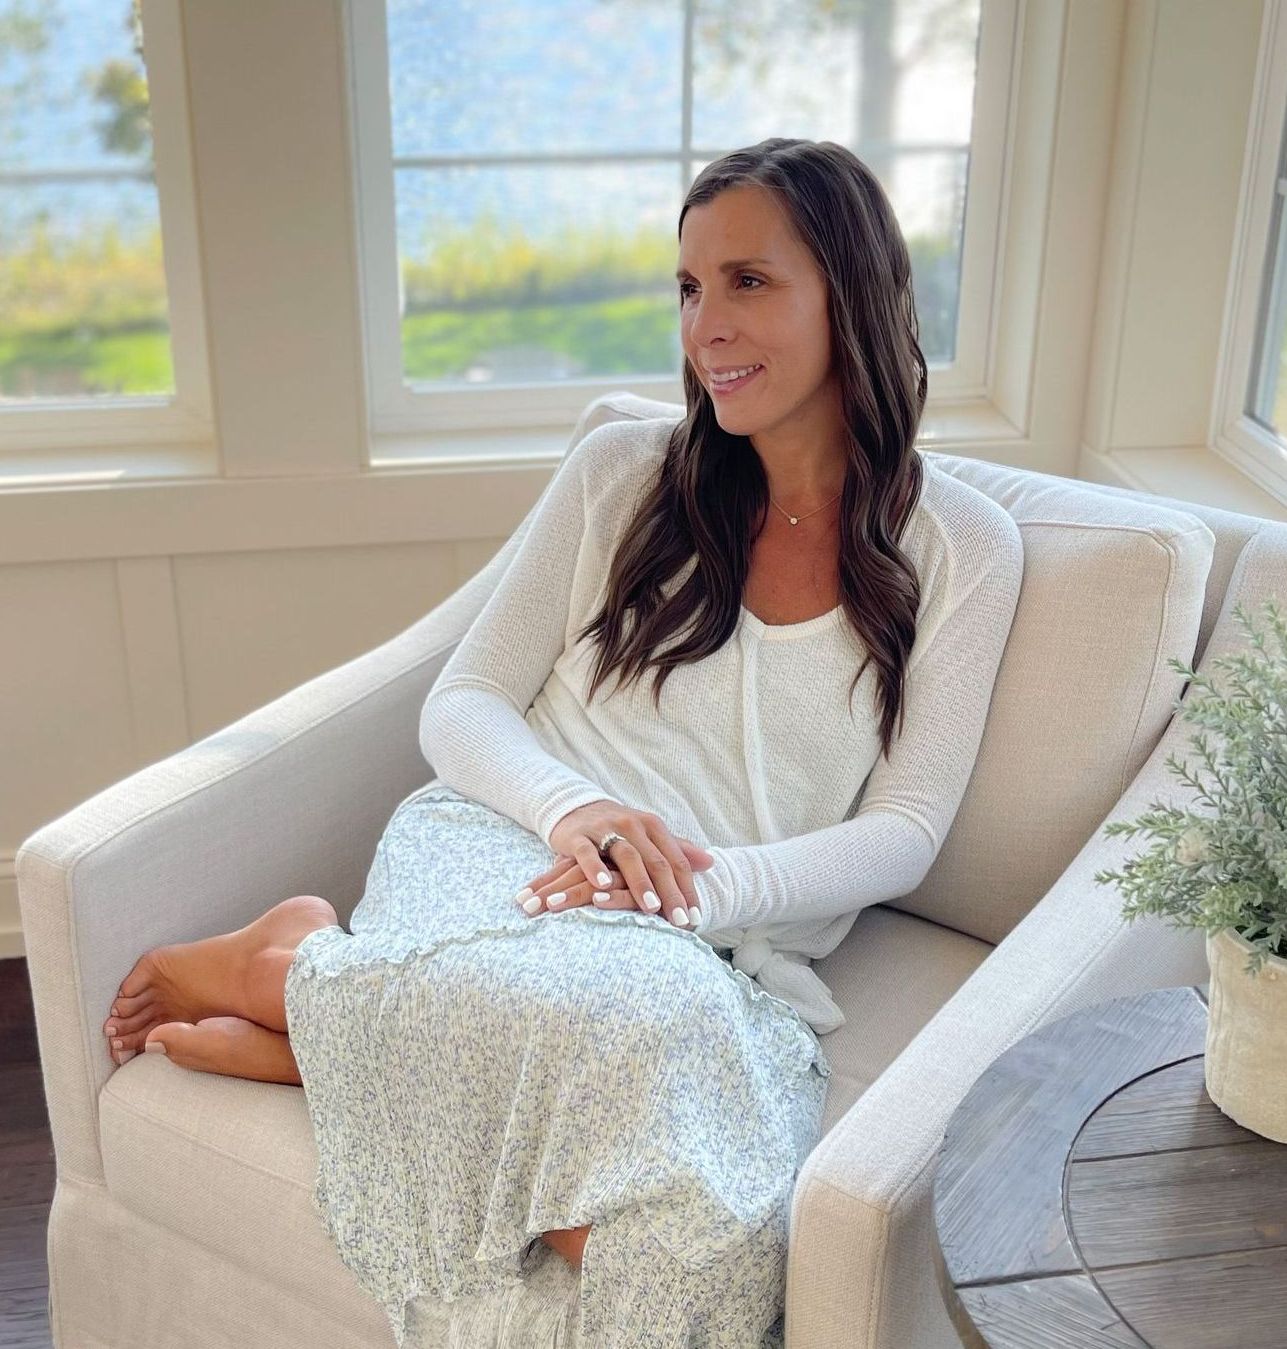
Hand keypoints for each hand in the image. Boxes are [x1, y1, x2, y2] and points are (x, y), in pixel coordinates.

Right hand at [516, 799, 714, 928]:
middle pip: (656, 861)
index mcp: (652, 827)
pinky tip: (602, 886)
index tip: (696, 917)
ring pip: (627, 856)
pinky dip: (594, 867)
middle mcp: (632, 825)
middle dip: (670, 893)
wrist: (575, 809)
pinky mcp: (578, 836)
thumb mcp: (648, 836)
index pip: (676, 860)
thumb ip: (677, 849)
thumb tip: (711, 862)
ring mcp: (604, 829)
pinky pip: (587, 852)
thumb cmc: (618, 830)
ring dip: (641, 883)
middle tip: (680, 921)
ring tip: (652, 908)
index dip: (687, 889)